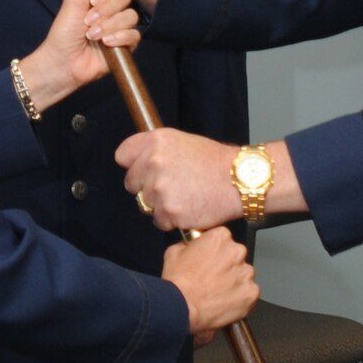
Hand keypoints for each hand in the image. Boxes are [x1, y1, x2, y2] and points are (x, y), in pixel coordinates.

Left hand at [17, 0, 137, 111]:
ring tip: (92, 36)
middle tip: (88, 22)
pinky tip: (106, 43)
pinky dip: (120, 37)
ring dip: (109, 25)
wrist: (63, 61)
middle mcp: (111, 11)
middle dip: (106, 10)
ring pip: (131, 16)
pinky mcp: (126, 45)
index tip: (90, 1)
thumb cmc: (64, 32)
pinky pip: (135, 35)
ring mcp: (119, 28)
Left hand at [117, 128, 239, 231]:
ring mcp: (159, 189)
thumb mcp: (183, 141)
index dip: (134, 165)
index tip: (144, 170)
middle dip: (147, 187)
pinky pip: (159, 221)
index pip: (123, 156)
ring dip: (160, 205)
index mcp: (156, 141)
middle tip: (171, 185)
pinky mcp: (168, 211)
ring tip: (183, 196)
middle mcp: (153, 163)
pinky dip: (171, 219)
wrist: (239, 180)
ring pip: (145, 204)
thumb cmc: (215, 161)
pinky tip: (188, 208)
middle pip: (131, 184)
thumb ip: (156, 149)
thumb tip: (138, 161)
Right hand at [162, 226, 257, 341]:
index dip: (215, 250)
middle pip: (236, 255)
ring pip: (243, 274)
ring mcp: (246, 273)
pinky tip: (225, 300)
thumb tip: (191, 246)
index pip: (224, 238)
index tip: (210, 257)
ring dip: (234, 281)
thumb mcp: (174, 252)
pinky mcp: (251, 293)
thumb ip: (188, 244)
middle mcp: (237, 252)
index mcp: (220, 237)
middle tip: (212, 277)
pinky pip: (249, 292)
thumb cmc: (178, 282)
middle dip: (227, 264)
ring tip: (217, 291)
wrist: (183, 307)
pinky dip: (240, 297)